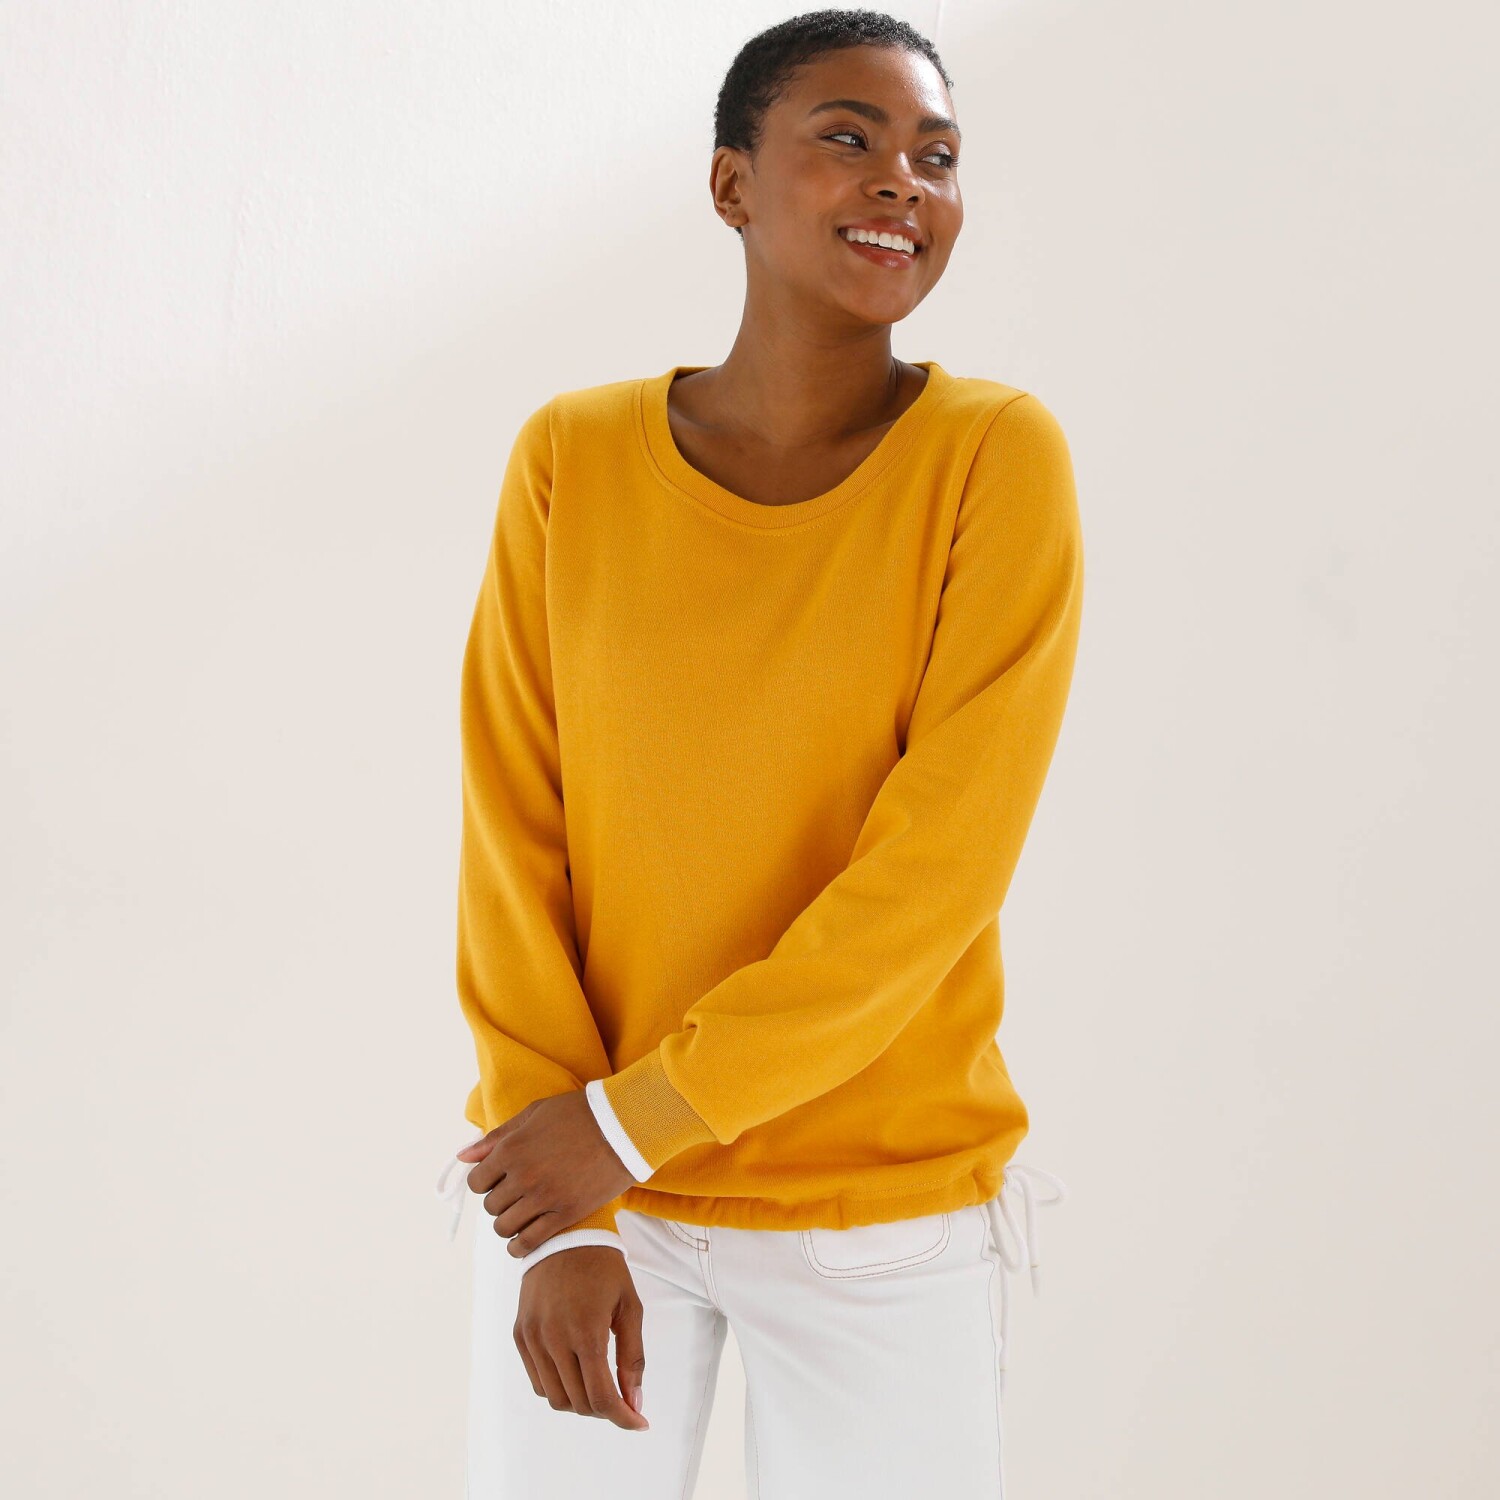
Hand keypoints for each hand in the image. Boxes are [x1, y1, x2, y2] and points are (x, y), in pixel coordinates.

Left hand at [456, 1090, 636, 1257]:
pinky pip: (530, 1242)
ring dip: (509, 1223)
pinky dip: (520, 1247)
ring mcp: (544, 1198)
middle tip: (516, 1194)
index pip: (477, 1181)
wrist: (624, 1125)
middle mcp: (523, 1176)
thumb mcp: (534, 1114)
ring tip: (522, 1214)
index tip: (498, 1179)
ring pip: (505, 1227)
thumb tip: (463, 1156)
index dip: (486, 1181)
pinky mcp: (566, 1215)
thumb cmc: (579, 1113)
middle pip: (491, 1206)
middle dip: (500, 1201)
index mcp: (511, 1149)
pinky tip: (523, 1242)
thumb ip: (496, 1138)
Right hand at [513, 1246, 649, 1430]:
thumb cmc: (604, 1269)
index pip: (602, 1396)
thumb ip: (633, 1357)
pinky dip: (558, 1388)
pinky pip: (538, 1381)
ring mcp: (533, 1337)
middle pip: (579, 1403)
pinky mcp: (521, 1334)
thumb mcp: (630, 1307)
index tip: (640, 1423)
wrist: (565, 1234)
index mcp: (586, 1331)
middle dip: (606, 1410)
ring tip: (599, 1386)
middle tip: (624, 1400)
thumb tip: (635, 1403)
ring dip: (580, 1403)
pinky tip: (576, 1373)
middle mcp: (554, 1338)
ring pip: (556, 1398)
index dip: (623, 1418)